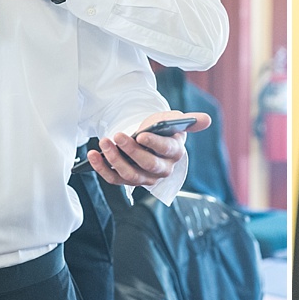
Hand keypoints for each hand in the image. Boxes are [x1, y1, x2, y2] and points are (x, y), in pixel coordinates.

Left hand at [90, 110, 211, 186]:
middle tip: (117, 135)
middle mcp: (162, 170)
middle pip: (147, 165)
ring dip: (114, 159)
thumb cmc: (163, 129)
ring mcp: (144, 177)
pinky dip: (101, 168)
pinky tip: (92, 155)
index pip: (166, 151)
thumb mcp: (175, 121)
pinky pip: (113, 178)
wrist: (150, 138)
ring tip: (103, 141)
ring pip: (129, 174)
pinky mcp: (127, 180)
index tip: (141, 134)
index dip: (154, 144)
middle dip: (130, 151)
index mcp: (175, 153)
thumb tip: (206, 119)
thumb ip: (191, 120)